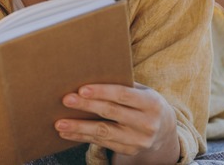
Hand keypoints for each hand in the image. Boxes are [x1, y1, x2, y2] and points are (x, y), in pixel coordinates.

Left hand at [55, 83, 179, 161]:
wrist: (164, 129)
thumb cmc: (143, 102)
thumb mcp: (141, 91)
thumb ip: (122, 84)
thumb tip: (89, 73)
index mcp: (151, 103)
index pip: (123, 95)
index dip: (102, 92)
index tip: (82, 89)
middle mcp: (147, 123)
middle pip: (111, 113)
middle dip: (86, 106)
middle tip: (66, 100)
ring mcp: (138, 140)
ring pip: (104, 132)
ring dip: (79, 127)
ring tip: (59, 123)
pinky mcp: (129, 150)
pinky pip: (101, 143)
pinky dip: (82, 138)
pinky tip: (67, 133)